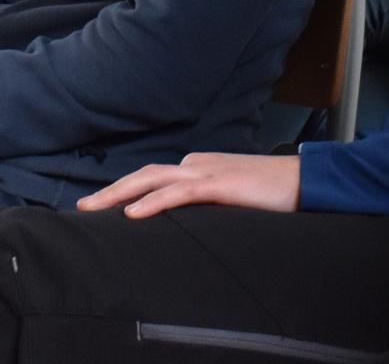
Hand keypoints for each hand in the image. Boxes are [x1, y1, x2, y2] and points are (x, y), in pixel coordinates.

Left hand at [77, 152, 299, 217]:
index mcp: (200, 167)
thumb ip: (209, 205)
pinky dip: (153, 202)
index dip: (125, 191)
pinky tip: (133, 214)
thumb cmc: (273, 194)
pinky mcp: (220, 185)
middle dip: (111, 191)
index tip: (102, 207)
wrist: (306, 182)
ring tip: (94, 209)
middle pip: (144, 175)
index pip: (154, 178)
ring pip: (153, 180)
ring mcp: (207, 172)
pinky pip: (179, 193)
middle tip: (82, 208)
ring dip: (120, 194)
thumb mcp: (233, 200)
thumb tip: (188, 224)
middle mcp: (197, 164)